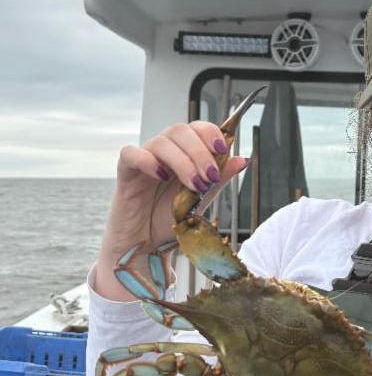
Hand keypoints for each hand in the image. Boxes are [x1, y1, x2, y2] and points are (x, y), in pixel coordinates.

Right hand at [94, 120, 247, 299]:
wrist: (146, 247)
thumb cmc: (170, 221)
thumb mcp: (201, 201)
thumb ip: (218, 180)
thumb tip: (242, 160)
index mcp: (184, 155)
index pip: (196, 129)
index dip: (210, 133)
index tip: (223, 149)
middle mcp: (164, 153)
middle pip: (179, 131)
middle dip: (200, 151)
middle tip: (209, 176)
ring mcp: (144, 161)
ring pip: (160, 142)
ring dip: (182, 161)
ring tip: (194, 185)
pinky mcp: (125, 173)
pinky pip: (130, 153)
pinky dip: (147, 160)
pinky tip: (162, 176)